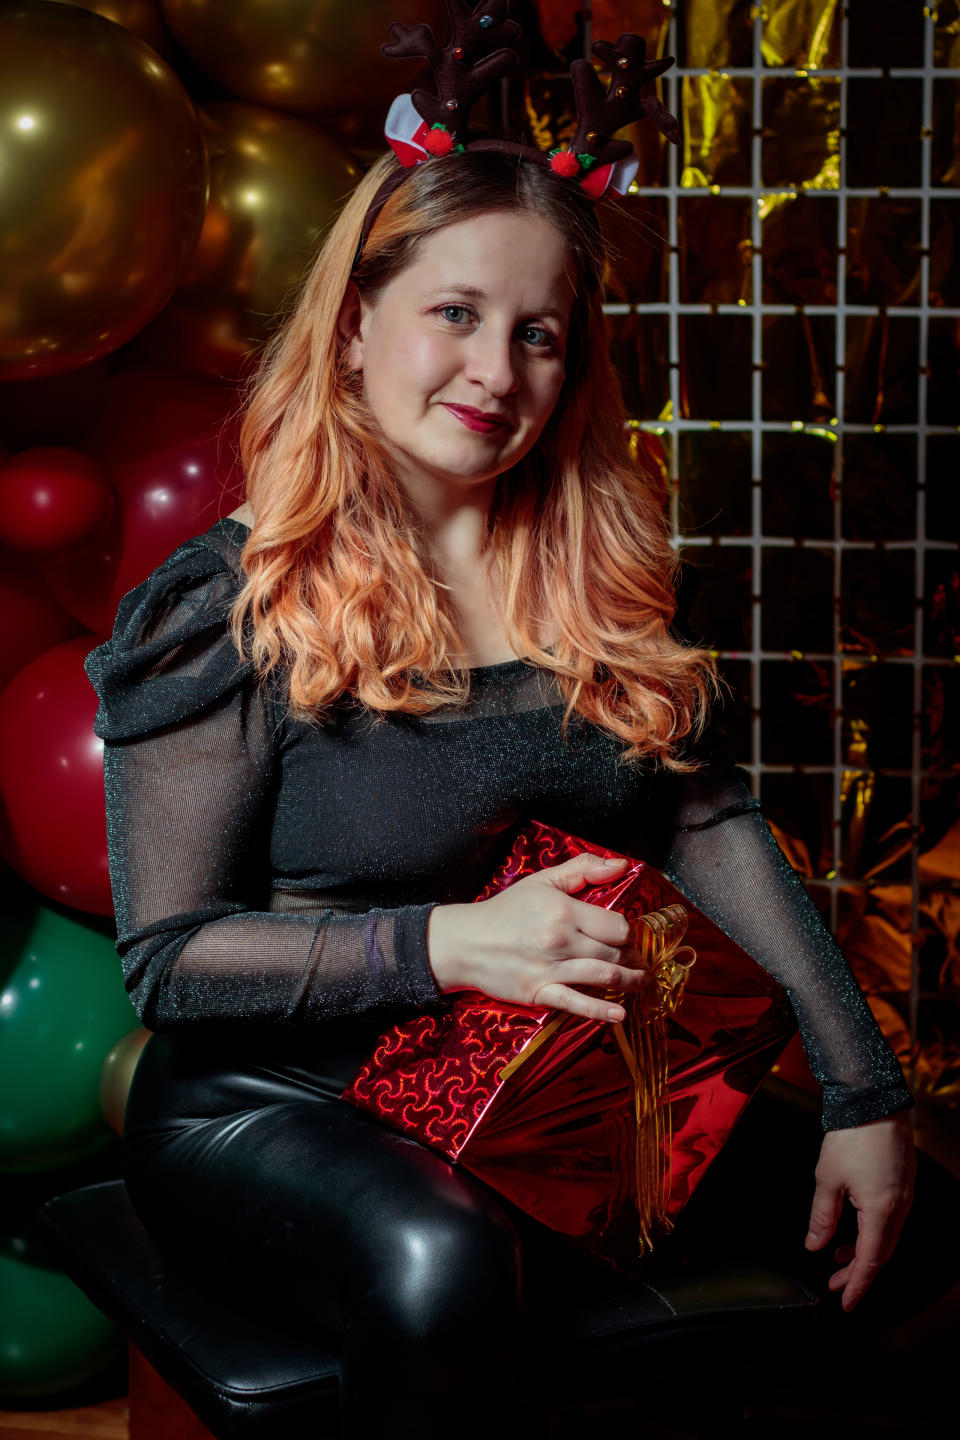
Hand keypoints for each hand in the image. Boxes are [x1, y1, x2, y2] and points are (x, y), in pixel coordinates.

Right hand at [427, 852, 646, 1022]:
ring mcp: (550, 969)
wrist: (466, 941)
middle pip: (615, 952)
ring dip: (630, 981)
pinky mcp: (538, 992)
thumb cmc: (506, 910)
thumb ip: (583, 869)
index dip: (628, 932)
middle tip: (639, 961)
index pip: (616, 926)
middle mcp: (560, 940)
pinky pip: (576, 1003)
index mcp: (563, 910)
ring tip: (639, 982)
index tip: (627, 937)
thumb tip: (622, 866)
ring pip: (604, 976)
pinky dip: (601, 1010)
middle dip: (633, 958)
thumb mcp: (543, 881)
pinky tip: (620, 1013)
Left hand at [804, 1109, 915, 1311]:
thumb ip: (822, 1216)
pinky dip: (871, 1231)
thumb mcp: (827, 1179)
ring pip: (886, 1236)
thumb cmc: (851, 1137)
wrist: (873, 1101)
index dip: (857, 1285)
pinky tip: (854, 1229)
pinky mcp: (902, 1182)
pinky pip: (889, 1218)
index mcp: (882, 1211)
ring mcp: (904, 1194)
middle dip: (858, 1273)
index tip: (844, 1302)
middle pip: (881, 1253)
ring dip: (864, 1251)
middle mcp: (900, 1207)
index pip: (870, 1261)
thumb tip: (815, 1244)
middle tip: (837, 1285)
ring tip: (839, 1259)